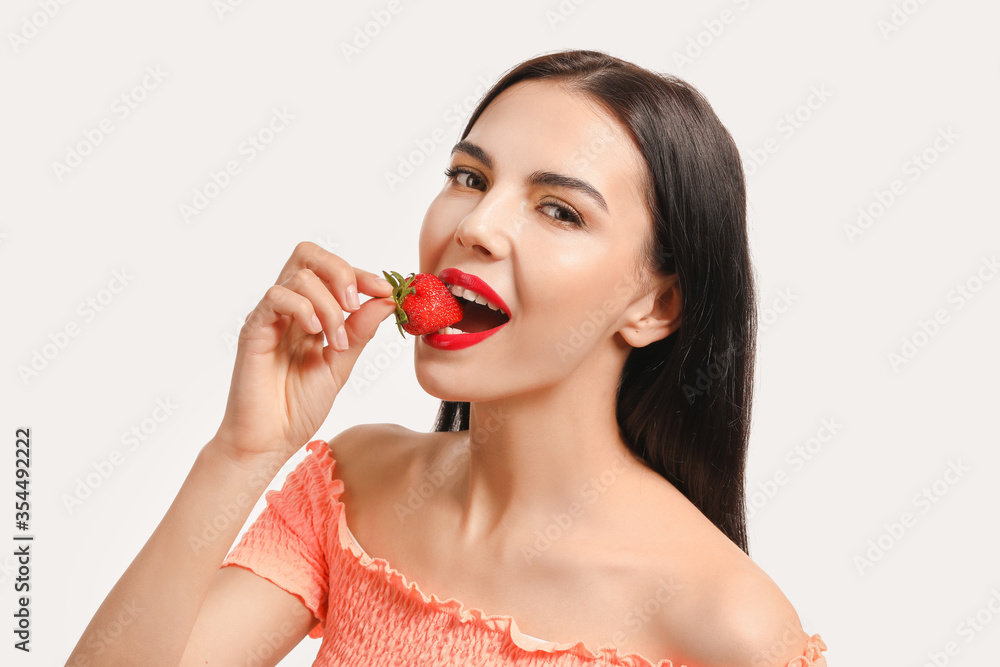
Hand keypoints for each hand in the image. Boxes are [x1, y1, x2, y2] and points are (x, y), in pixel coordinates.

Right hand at [210, 241, 395, 467]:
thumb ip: (361, 331)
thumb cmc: (298, 406)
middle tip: (355, 304)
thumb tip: (387, 300)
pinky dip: (302, 307)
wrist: (270, 440)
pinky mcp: (254, 330)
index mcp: (310, 313)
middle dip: (342, 271)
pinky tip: (314, 332)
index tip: (387, 291)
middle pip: (309, 255)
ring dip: (329, 306)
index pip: (333, 271)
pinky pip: (275, 297)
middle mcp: (289, 309)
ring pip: (299, 276)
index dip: (363, 275)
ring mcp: (270, 317)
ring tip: (336, 342)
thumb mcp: (341, 364)